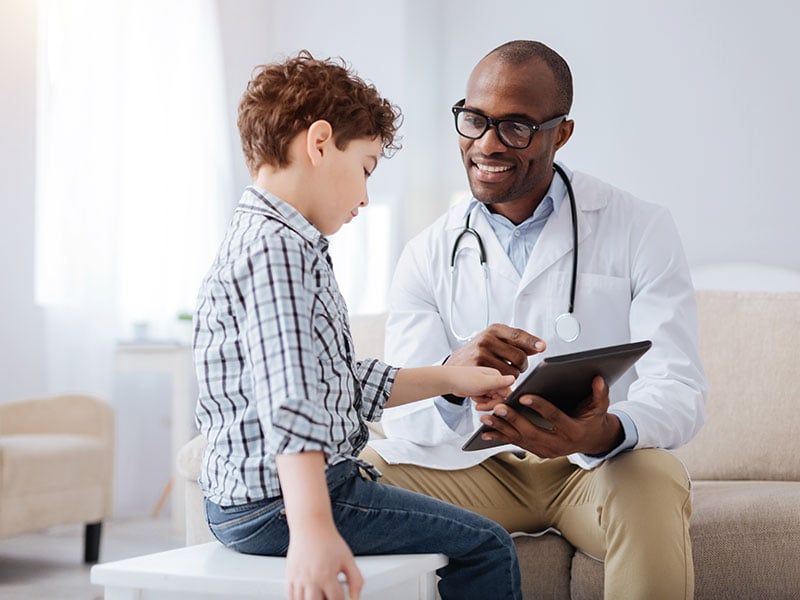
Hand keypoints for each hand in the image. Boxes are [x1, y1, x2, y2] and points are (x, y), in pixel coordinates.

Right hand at [285, 524, 362, 599]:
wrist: (311, 526)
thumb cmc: (328, 540)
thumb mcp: (348, 559)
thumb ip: (356, 580)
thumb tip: (356, 597)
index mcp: (326, 576)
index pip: (336, 599)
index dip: (342, 599)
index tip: (343, 596)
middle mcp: (311, 579)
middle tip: (330, 595)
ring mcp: (298, 578)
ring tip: (320, 595)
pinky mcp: (290, 576)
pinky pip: (292, 596)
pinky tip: (307, 596)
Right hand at [445, 324, 545, 376]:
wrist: (454, 365)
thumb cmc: (478, 352)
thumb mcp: (495, 341)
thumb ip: (515, 343)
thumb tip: (537, 347)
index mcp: (494, 330)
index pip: (518, 335)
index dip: (532, 342)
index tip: (542, 347)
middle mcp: (487, 339)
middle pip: (519, 356)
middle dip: (523, 366)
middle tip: (518, 367)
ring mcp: (481, 353)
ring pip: (512, 371)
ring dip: (513, 376)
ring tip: (504, 373)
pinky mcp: (478, 368)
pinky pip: (502, 380)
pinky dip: (504, 382)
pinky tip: (498, 379)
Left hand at [447, 366, 514, 402]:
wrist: (448, 381)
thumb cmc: (463, 379)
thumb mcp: (483, 382)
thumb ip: (499, 382)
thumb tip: (514, 378)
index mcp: (496, 376)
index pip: (506, 393)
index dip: (499, 401)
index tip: (491, 404)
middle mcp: (493, 380)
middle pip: (500, 398)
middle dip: (490, 403)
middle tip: (480, 404)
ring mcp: (487, 386)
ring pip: (493, 401)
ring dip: (485, 403)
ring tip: (476, 399)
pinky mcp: (481, 391)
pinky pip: (486, 401)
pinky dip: (480, 402)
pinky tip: (474, 398)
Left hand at [478, 376, 623, 456]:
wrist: (593, 441)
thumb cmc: (594, 420)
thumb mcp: (600, 407)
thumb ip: (600, 393)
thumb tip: (599, 379)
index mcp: (574, 431)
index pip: (554, 417)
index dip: (539, 406)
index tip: (523, 396)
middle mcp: (559, 444)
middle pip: (532, 432)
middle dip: (514, 420)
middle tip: (498, 407)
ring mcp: (547, 451)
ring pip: (521, 440)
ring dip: (502, 429)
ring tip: (486, 418)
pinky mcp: (538, 452)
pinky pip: (518, 444)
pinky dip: (502, 437)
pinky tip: (487, 432)